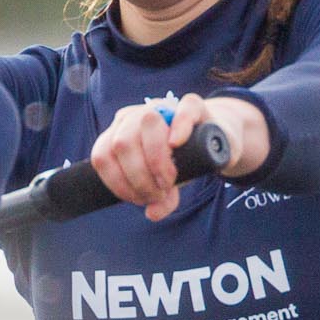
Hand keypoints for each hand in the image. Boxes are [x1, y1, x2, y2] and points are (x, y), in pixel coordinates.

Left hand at [90, 94, 261, 221]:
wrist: (217, 139)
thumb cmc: (185, 160)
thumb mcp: (167, 182)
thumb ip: (159, 198)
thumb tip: (153, 214)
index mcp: (118, 133)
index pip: (102, 155)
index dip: (117, 182)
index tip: (138, 199)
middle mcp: (135, 117)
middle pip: (123, 143)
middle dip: (139, 177)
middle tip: (159, 194)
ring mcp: (163, 107)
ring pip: (146, 124)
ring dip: (156, 161)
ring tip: (170, 182)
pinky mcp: (192, 104)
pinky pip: (181, 111)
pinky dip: (178, 128)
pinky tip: (178, 144)